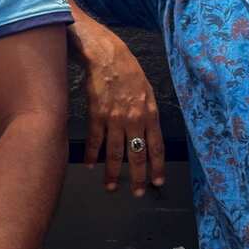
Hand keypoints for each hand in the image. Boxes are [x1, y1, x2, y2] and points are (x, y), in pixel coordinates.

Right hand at [81, 37, 164, 196]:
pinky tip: (90, 164)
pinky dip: (92, 154)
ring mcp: (115, 119)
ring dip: (114, 172)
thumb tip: (148, 129)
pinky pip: (95, 140)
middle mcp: (134, 120)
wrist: (107, 56)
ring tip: (111, 187)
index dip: (157, 166)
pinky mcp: (97, 115)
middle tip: (138, 192)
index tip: (158, 181)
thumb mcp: (147, 89)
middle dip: (138, 176)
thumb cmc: (128, 69)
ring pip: (116, 153)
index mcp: (150, 113)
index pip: (156, 147)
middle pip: (137, 154)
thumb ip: (148, 111)